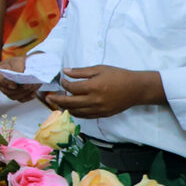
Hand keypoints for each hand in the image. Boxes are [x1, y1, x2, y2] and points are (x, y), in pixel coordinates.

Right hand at [0, 55, 39, 102]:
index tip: (14, 85)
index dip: (6, 83)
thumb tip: (21, 75)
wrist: (27, 65)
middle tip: (29, 85)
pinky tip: (33, 92)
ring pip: (13, 96)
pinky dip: (28, 97)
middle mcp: (0, 82)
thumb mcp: (19, 61)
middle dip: (19, 89)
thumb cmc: (21, 62)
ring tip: (33, 87)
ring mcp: (6, 90)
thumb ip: (18, 68)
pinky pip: (20, 99)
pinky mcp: (14, 95)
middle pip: (6, 90)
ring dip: (24, 93)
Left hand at [45, 65, 163, 118]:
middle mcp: (95, 100)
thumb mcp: (99, 69)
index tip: (62, 80)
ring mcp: (99, 109)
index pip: (71, 88)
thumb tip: (65, 71)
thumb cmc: (118, 76)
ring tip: (56, 104)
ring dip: (65, 108)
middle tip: (48, 98)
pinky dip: (76, 113)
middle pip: (70, 103)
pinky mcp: (103, 114)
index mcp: (93, 87)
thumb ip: (81, 72)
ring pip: (77, 112)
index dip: (63, 84)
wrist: (137, 89)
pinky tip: (71, 109)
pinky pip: (86, 116)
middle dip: (57, 100)